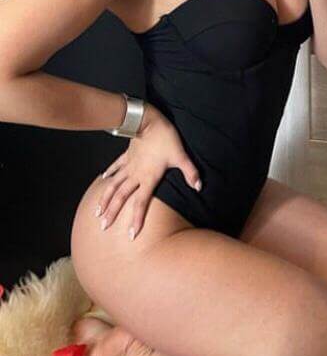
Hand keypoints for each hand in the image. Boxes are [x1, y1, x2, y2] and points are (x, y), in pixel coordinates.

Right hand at [95, 104, 201, 240]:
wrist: (148, 121)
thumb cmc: (166, 139)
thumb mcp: (180, 156)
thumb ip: (190, 172)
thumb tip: (199, 186)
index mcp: (148, 178)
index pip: (141, 203)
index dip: (136, 219)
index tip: (131, 234)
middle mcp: (135, 175)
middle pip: (121, 197)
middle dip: (112, 213)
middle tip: (103, 227)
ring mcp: (129, 165)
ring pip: (113, 185)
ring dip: (105, 198)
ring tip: (97, 211)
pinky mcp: (126, 155)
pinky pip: (115, 167)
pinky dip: (108, 173)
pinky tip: (102, 178)